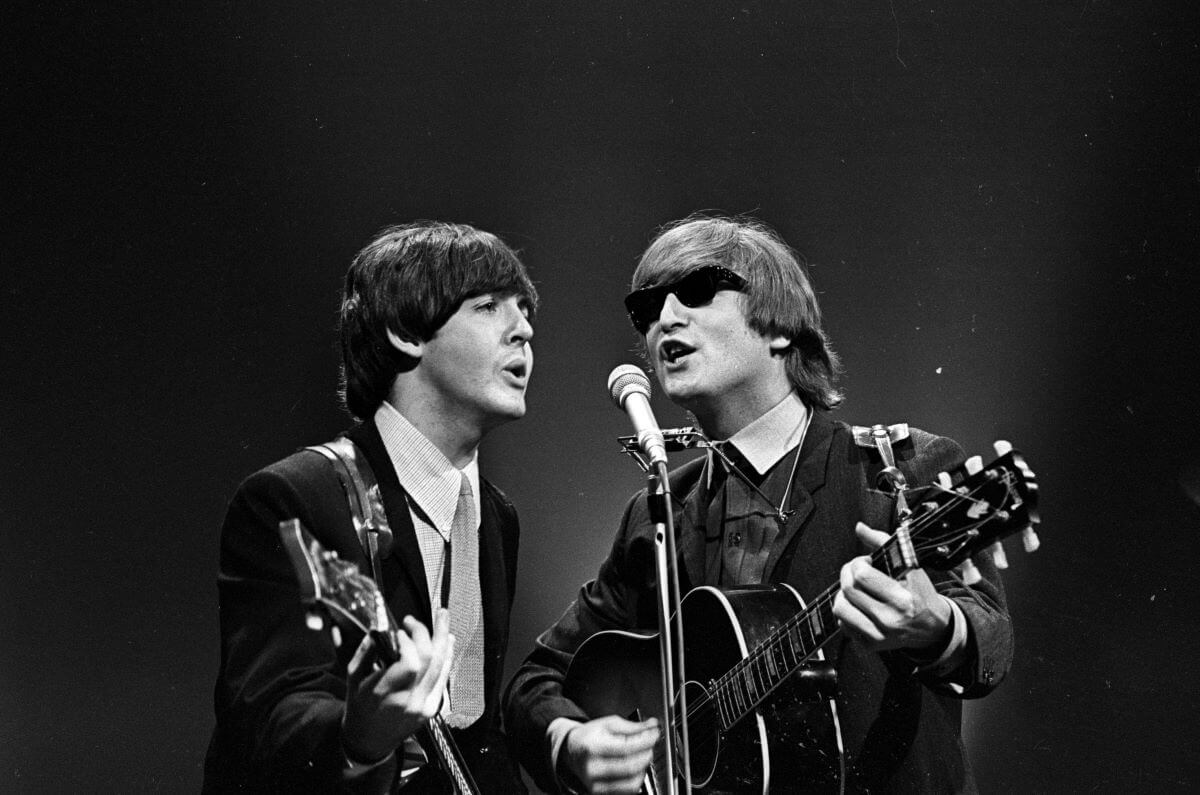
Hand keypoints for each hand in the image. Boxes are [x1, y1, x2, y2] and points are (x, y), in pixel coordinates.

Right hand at [341, 609, 453, 762]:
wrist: (369, 740)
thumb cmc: (360, 708)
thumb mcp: (353, 678)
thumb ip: (366, 652)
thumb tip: (379, 629)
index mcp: (385, 693)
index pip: (410, 662)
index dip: (408, 641)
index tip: (399, 630)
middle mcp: (409, 700)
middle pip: (429, 659)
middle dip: (425, 632)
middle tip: (415, 620)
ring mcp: (424, 704)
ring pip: (441, 665)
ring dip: (442, 638)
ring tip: (442, 618)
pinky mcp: (432, 707)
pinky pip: (444, 676)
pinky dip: (447, 655)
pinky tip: (447, 640)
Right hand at [562, 714, 658, 793]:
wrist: (571, 751)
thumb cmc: (590, 736)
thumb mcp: (608, 724)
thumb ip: (631, 726)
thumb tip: (652, 726)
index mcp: (593, 747)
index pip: (626, 748)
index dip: (646, 741)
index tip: (655, 734)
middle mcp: (593, 768)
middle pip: (630, 767)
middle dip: (647, 754)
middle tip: (651, 745)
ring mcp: (595, 784)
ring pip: (631, 783)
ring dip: (644, 769)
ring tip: (643, 756)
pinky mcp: (600, 793)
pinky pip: (627, 791)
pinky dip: (637, 779)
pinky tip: (636, 768)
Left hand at [832, 522, 951, 653]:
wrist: (933, 628)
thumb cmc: (920, 593)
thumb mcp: (910, 565)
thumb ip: (882, 543)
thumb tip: (859, 527)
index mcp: (902, 599)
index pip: (862, 576)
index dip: (858, 563)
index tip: (866, 561)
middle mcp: (890, 619)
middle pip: (848, 590)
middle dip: (847, 573)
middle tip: (857, 571)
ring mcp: (879, 634)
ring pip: (840, 608)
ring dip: (843, 593)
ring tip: (856, 589)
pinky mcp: (871, 644)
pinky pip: (843, 624)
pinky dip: (847, 611)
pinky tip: (859, 606)